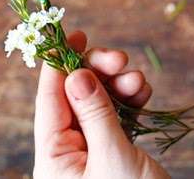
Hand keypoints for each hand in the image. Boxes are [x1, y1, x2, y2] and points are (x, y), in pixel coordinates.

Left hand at [33, 31, 168, 178]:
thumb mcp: (112, 155)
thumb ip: (95, 114)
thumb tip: (77, 74)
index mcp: (54, 158)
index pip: (50, 100)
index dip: (60, 63)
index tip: (75, 35)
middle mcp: (68, 154)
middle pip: (75, 96)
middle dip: (98, 72)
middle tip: (120, 59)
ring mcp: (91, 153)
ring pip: (99, 104)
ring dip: (118, 86)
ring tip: (138, 82)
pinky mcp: (114, 153)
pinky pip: (116, 117)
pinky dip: (129, 101)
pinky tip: (142, 93)